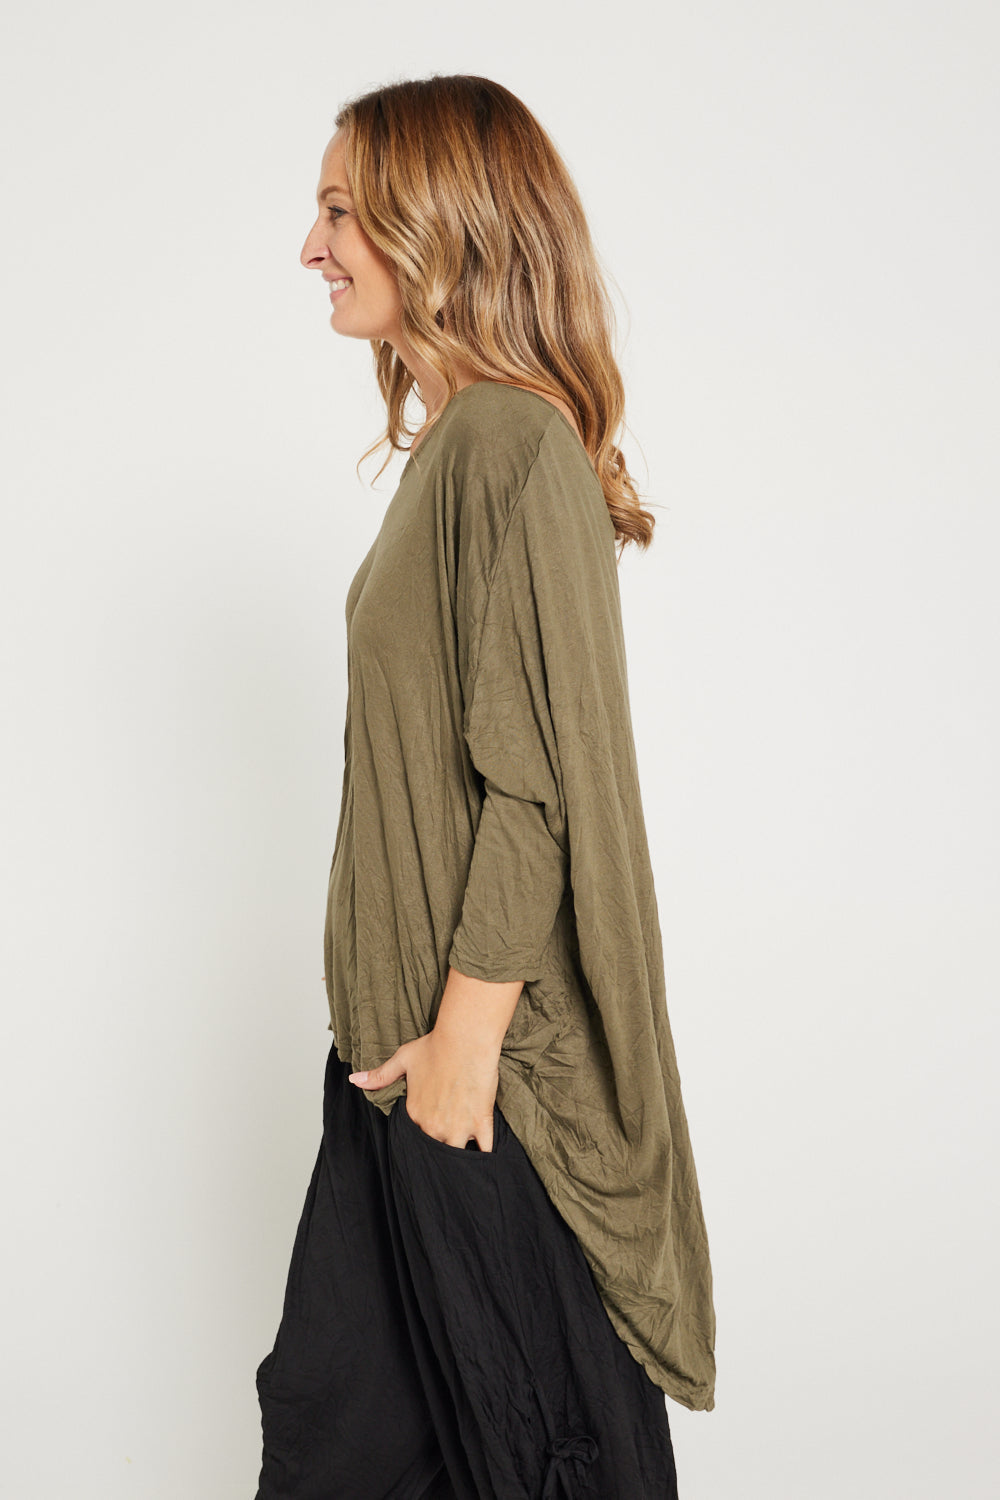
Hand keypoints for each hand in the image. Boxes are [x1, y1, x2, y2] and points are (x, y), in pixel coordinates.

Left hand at [349, 1028, 500, 1150]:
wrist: (466, 1038)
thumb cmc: (435, 1046)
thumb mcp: (402, 1059)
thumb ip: (379, 1076)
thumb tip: (354, 1080)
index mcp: (415, 1114)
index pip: (414, 1137)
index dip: (422, 1133)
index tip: (429, 1128)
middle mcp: (434, 1127)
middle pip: (435, 1150)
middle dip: (439, 1148)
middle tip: (445, 1142)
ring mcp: (459, 1127)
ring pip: (456, 1156)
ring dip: (459, 1157)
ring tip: (463, 1155)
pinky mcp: (481, 1122)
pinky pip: (484, 1151)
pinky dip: (485, 1155)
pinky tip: (484, 1155)